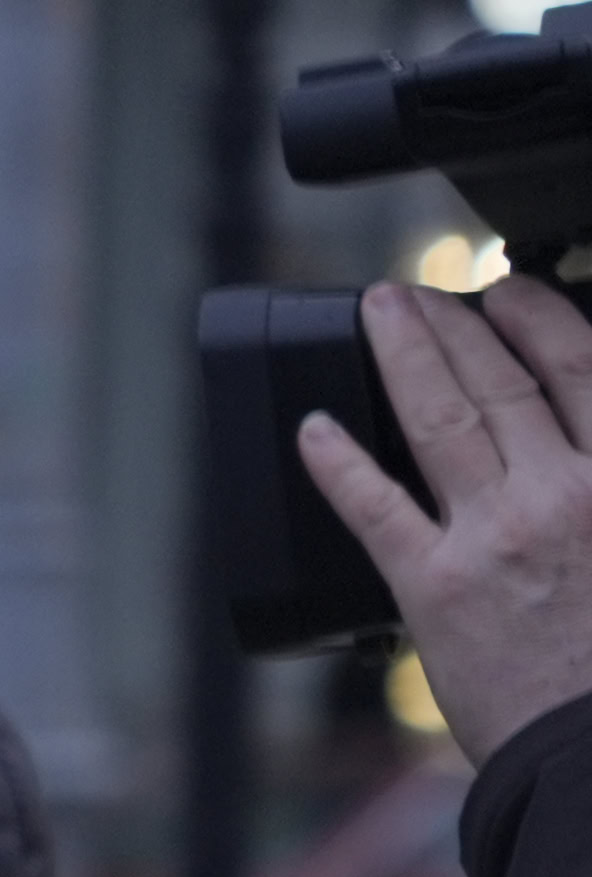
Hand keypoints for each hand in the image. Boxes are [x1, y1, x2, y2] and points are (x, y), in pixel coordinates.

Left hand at [302, 271, 591, 755]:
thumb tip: (585, 427)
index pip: (582, 367)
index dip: (539, 317)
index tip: (511, 290)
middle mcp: (560, 493)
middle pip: (501, 379)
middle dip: (457, 321)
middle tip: (423, 289)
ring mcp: (491, 536)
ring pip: (439, 419)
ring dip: (403, 354)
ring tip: (379, 312)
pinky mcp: (431, 587)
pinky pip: (372, 506)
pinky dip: (338, 460)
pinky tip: (313, 428)